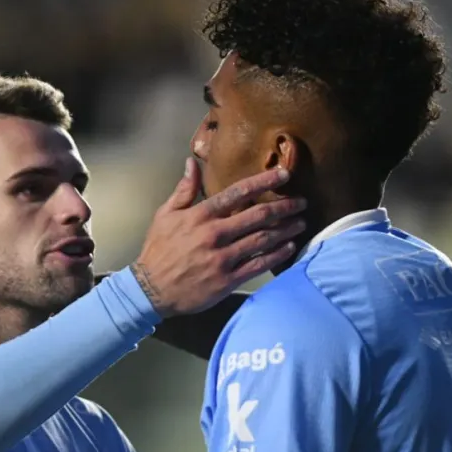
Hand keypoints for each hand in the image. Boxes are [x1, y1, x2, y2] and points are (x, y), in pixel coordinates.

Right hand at [132, 158, 305, 317]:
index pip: (238, 193)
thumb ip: (184, 189)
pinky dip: (277, 255)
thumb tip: (192, 162)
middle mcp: (215, 234)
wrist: (150, 289)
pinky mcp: (228, 280)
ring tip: (301, 222)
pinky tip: (289, 247)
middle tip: (301, 202)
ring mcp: (223, 258)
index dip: (264, 182)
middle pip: (258, 215)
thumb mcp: (165, 215)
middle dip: (284, 206)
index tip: (284, 175)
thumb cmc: (158, 249)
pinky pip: (258, 264)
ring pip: (262, 239)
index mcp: (200, 215)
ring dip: (285, 229)